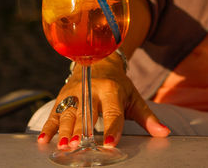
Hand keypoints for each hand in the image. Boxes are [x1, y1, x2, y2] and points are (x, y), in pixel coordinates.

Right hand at [37, 52, 170, 148]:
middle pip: (85, 113)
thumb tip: (164, 134)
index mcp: (111, 90)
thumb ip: (147, 117)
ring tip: (62, 146)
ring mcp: (74, 93)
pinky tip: (43, 140)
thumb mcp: (134, 98)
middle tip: (77, 145)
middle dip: (80, 130)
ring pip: (67, 113)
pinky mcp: (62, 96)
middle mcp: (90, 90)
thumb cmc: (119, 85)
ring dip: (63, 130)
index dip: (112, 128)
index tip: (110, 144)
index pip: (112, 112)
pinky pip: (54, 112)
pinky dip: (48, 126)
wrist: (98, 63)